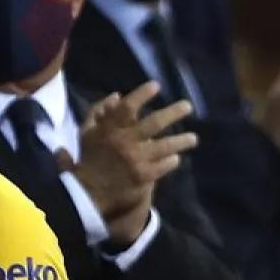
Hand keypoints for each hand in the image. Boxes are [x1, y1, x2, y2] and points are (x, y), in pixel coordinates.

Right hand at [57, 81, 197, 242]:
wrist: (87, 194)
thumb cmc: (88, 159)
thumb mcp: (86, 133)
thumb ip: (97, 113)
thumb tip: (116, 96)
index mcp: (108, 130)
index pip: (127, 107)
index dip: (142, 94)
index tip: (156, 86)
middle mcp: (125, 142)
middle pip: (154, 123)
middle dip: (173, 112)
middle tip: (187, 106)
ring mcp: (137, 159)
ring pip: (166, 146)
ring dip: (182, 140)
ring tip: (193, 138)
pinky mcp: (145, 176)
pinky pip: (165, 165)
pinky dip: (172, 160)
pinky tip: (175, 158)